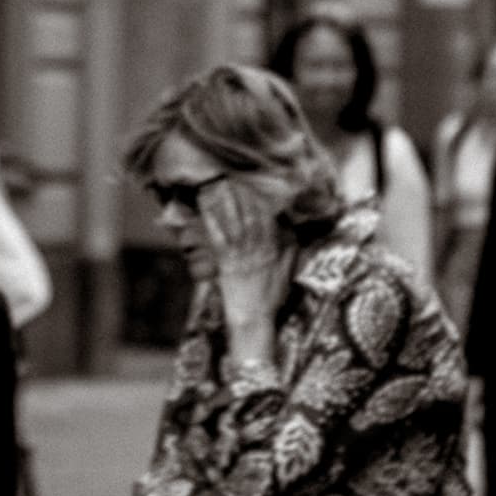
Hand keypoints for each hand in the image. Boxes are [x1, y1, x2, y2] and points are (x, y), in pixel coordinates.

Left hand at [199, 177, 292, 333]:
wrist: (253, 319)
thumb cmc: (270, 299)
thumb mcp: (286, 274)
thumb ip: (289, 251)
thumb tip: (290, 231)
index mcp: (272, 251)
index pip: (266, 220)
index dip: (258, 200)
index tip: (252, 185)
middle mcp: (257, 250)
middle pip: (248, 216)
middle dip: (240, 195)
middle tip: (230, 176)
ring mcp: (241, 256)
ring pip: (233, 222)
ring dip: (225, 201)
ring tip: (217, 184)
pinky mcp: (226, 263)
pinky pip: (218, 237)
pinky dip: (212, 220)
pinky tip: (205, 207)